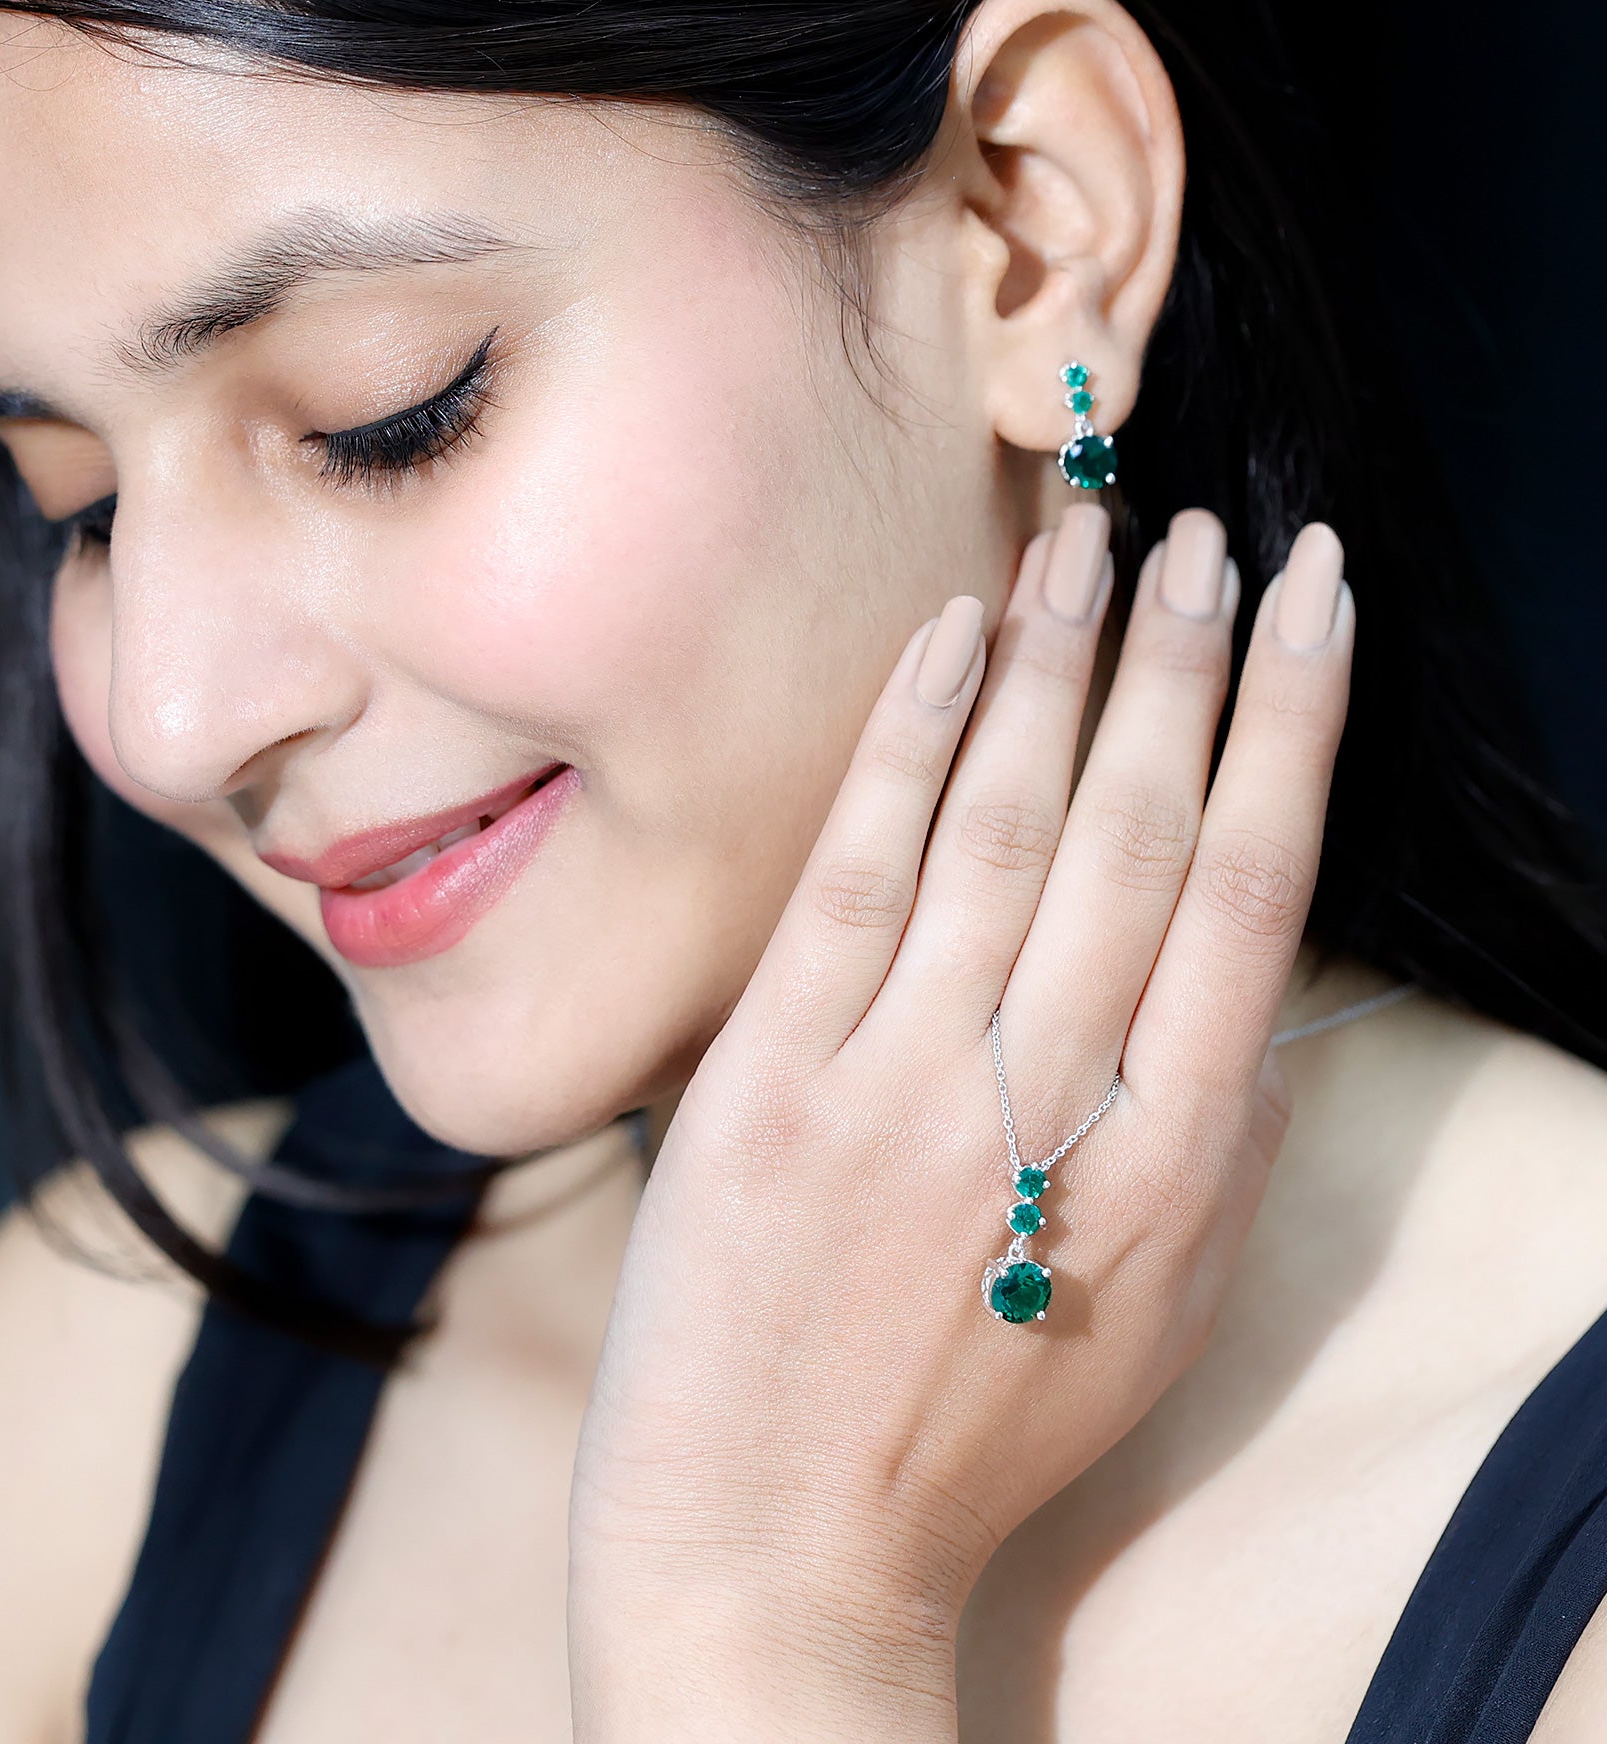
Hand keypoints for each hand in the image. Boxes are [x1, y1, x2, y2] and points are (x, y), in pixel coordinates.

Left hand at [567, 507, 1353, 1739]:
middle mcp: (1047, 1105)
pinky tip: (948, 637)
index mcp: (1171, 1166)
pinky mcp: (766, 1084)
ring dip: (1055, 665)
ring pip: (1001, 825)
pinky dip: (905, 743)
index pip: (1253, 891)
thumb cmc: (972, 1428)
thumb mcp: (1155, 1320)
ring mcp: (896, 1087)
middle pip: (1137, 832)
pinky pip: (852, 875)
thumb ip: (1227, 1151)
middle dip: (1183, 663)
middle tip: (1205, 533)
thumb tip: (1264, 990)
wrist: (774, 1544)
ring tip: (1091, 537)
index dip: (1289, 726)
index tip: (1312, 599)